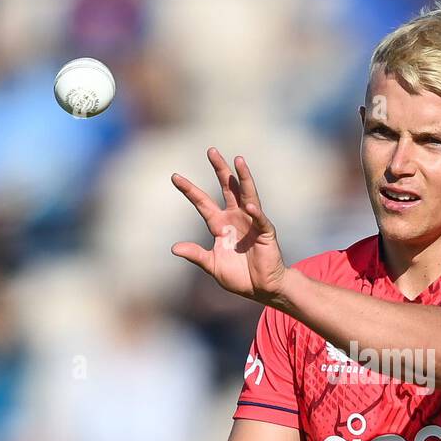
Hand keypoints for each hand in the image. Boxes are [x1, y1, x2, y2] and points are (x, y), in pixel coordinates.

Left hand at [171, 148, 286, 303]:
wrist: (261, 289)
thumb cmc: (239, 276)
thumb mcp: (212, 265)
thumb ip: (196, 255)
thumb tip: (174, 248)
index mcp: (219, 224)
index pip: (202, 202)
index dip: (189, 190)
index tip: (174, 176)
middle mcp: (235, 218)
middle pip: (227, 188)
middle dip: (220, 170)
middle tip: (211, 151)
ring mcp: (252, 223)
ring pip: (247, 195)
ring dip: (243, 178)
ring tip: (238, 160)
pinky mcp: (265, 233)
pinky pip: (260, 221)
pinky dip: (256, 214)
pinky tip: (250, 207)